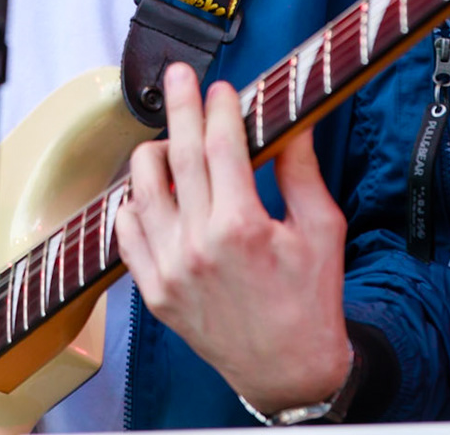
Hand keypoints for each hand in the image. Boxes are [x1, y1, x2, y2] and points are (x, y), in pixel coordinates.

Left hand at [114, 63, 353, 414]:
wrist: (290, 372)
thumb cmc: (310, 302)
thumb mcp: (322, 230)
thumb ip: (301, 171)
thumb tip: (292, 122)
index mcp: (242, 227)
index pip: (220, 146)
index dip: (219, 109)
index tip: (221, 89)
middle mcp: (198, 246)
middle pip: (177, 156)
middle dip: (178, 107)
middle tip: (178, 77)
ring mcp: (170, 270)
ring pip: (141, 189)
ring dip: (153, 154)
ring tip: (168, 141)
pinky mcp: (155, 292)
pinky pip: (127, 234)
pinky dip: (133, 206)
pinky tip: (152, 194)